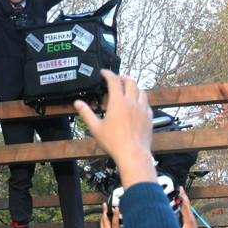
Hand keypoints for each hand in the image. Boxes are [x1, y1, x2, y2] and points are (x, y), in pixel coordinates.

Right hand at [74, 71, 155, 188]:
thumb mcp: (96, 128)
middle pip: (131, 82)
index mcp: (118, 103)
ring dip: (134, 86)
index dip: (108, 73)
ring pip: (141, 90)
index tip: (104, 72)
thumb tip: (77, 103)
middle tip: (117, 79)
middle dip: (123, 77)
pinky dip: (141, 99)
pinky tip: (137, 104)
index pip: (114, 81)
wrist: (133, 155)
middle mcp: (132, 102)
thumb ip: (86, 114)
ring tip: (128, 89)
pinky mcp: (149, 117)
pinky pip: (147, 103)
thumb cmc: (114, 143)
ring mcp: (142, 109)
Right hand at [178, 187, 204, 227]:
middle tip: (180, 187)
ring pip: (188, 205)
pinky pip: (188, 209)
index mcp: (188, 219)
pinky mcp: (191, 220)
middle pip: (187, 203)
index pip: (184, 206)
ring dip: (184, 198)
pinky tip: (183, 204)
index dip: (180, 198)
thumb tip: (167, 222)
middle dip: (183, 194)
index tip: (178, 190)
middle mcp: (191, 217)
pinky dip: (185, 204)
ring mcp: (192, 218)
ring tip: (182, 192)